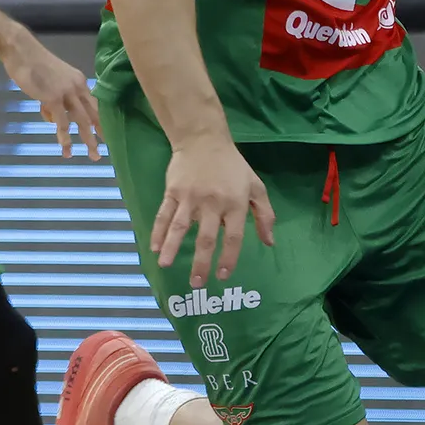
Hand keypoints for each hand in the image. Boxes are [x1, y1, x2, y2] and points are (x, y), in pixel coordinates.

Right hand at [2, 31, 99, 160]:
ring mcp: (67, 93)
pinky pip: (62, 121)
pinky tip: (65, 147)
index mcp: (80, 82)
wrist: (22, 51)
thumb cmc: (33, 65)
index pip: (95, 104)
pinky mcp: (53, 98)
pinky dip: (64, 136)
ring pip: (82, 121)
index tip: (107, 134)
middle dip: (100, 134)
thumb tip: (52, 118)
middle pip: (94, 114)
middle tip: (104, 150)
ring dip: (88, 140)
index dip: (101, 120)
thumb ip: (53, 101)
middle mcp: (78, 88)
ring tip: (93, 155)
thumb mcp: (50, 83)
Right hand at [153, 133, 275, 286]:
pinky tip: (154, 248)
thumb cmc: (233, 168)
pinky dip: (158, 232)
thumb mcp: (256, 188)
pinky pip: (164, 215)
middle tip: (197, 283)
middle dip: (201, 262)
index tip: (223, 276)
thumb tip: (269, 242)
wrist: (204, 141)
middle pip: (206, 238)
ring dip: (173, 248)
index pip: (234, 237)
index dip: (229, 258)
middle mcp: (213, 204)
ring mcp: (190, 198)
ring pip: (180, 227)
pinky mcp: (172, 192)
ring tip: (166, 266)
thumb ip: (264, 215)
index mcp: (235, 204)